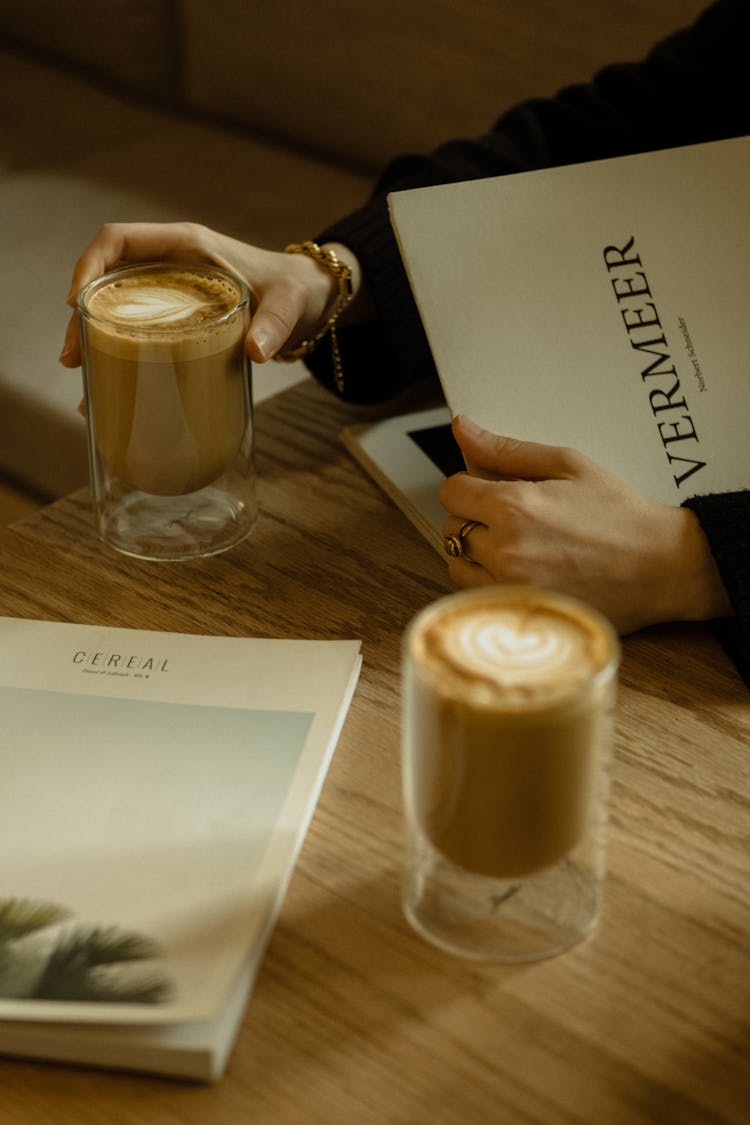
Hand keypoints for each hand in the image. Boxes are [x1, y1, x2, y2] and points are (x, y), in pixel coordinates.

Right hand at [58, 221, 364, 367]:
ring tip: (83, 378)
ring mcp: (172, 292)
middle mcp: (171, 264)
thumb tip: (255, 351)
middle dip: (83, 316)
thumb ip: (276, 324)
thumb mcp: (289, 305)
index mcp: (186, 246)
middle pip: (108, 281)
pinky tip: (112, 391)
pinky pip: (139, 331)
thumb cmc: (296, 291)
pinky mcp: (178, 318)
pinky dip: (123, 357)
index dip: (89, 265)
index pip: (119, 240)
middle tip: (73, 359)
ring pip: (118, 309)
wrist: (311, 300)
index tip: (77, 302)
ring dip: (96, 339)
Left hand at [440, 415, 731, 633]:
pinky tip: (518, 572)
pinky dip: (486, 581)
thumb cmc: (619, 514)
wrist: (661, 567)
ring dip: (475, 553)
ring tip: (514, 547)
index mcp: (513, 506)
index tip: (490, 491)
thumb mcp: (567, 465)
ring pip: (457, 564)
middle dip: (473, 518)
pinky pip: (475, 595)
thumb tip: (461, 427)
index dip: (469, 486)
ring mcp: (509, 586)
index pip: (451, 491)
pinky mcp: (518, 613)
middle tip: (512, 519)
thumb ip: (506, 449)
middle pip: (451, 527)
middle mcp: (504, 549)